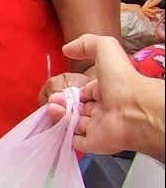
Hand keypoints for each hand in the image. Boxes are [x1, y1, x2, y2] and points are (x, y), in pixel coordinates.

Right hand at [45, 34, 164, 159]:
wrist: (135, 110)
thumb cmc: (122, 80)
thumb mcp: (106, 50)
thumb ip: (87, 44)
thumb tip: (67, 49)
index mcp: (107, 92)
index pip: (85, 93)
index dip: (71, 92)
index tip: (60, 90)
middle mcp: (103, 110)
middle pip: (76, 109)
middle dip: (62, 104)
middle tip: (53, 100)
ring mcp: (99, 128)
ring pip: (73, 124)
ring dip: (60, 116)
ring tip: (53, 107)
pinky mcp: (94, 143)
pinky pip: (74, 141)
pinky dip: (63, 133)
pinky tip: (57, 122)